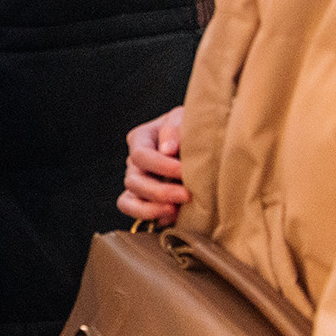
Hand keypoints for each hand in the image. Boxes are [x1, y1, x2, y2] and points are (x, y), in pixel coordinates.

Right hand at [120, 106, 188, 224]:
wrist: (206, 145)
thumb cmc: (195, 129)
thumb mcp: (186, 120)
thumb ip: (175, 128)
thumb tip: (167, 150)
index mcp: (142, 138)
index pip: (140, 155)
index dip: (160, 166)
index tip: (184, 171)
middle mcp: (135, 161)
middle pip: (133, 180)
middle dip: (159, 191)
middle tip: (186, 195)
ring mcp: (136, 181)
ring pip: (129, 198)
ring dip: (153, 206)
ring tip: (176, 210)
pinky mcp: (142, 199)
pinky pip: (131, 209)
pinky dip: (147, 215)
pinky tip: (171, 216)